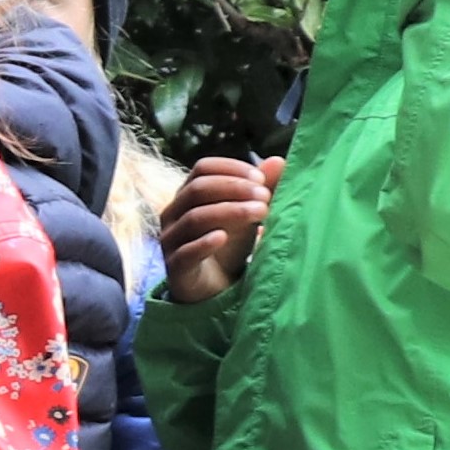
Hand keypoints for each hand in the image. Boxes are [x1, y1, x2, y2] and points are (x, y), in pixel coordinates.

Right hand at [160, 153, 279, 304]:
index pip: (203, 169)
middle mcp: (173, 213)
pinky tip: (224, 237)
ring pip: (194, 217)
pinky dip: (205, 243)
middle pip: (197, 189)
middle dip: (234, 188)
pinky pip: (185, 252)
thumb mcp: (249, 215)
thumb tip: (278, 161)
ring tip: (261, 213)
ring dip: (230, 212)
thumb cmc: (231, 246)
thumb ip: (261, 189)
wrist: (216, 289)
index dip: (231, 169)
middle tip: (266, 196)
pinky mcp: (175, 268)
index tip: (261, 178)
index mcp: (188, 195)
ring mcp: (171, 241)